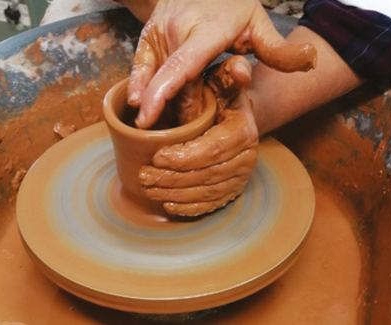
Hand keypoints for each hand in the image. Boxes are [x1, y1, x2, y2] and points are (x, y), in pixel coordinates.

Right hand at [127, 0, 316, 128]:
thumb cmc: (233, 6)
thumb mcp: (260, 24)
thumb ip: (280, 51)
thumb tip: (311, 63)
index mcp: (207, 31)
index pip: (183, 66)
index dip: (164, 91)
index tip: (148, 114)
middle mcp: (177, 30)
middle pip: (174, 86)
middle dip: (183, 111)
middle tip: (199, 123)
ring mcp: (159, 32)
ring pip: (158, 81)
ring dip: (167, 103)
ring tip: (178, 113)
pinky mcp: (146, 36)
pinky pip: (139, 68)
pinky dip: (139, 87)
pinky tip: (137, 105)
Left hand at [138, 56, 257, 216]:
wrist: (234, 119)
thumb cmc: (221, 98)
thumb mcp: (223, 81)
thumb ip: (226, 74)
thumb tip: (240, 67)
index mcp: (243, 131)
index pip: (213, 149)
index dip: (184, 156)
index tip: (157, 156)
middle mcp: (246, 158)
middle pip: (207, 175)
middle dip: (173, 178)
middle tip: (144, 175)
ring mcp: (240, 178)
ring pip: (206, 192)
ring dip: (175, 194)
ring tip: (148, 187)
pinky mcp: (232, 192)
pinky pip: (210, 206)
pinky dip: (188, 208)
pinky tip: (167, 205)